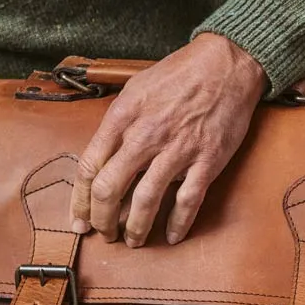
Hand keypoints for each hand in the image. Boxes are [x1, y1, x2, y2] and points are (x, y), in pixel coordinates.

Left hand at [70, 33, 267, 247]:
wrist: (224, 64)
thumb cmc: (178, 74)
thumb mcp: (135, 88)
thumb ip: (116, 122)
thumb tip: (101, 157)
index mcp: (123, 117)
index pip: (89, 167)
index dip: (80, 200)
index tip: (79, 219)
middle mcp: (145, 135)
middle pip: (110, 189)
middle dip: (102, 220)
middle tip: (104, 232)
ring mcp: (177, 150)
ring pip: (145, 201)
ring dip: (135, 228)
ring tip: (133, 240)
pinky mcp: (206, 160)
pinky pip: (187, 200)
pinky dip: (178, 223)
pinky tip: (172, 235)